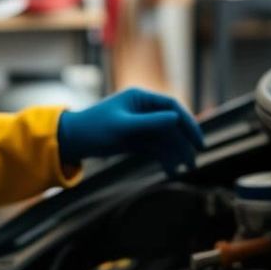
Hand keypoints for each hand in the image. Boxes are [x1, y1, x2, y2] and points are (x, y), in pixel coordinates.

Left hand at [57, 88, 204, 173]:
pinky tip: (171, 171)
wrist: (73, 141)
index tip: (197, 141)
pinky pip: (156, 148)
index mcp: (140, 98)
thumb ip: (150, 123)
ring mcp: (140, 125)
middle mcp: (143, 110)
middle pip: (171, 124)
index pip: (172, 106)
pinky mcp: (136, 140)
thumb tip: (176, 119)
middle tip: (194, 160)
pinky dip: (164, 158)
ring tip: (185, 169)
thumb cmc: (94, 128)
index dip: (187, 122)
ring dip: (176, 153)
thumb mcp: (123, 127)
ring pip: (165, 138)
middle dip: (184, 142)